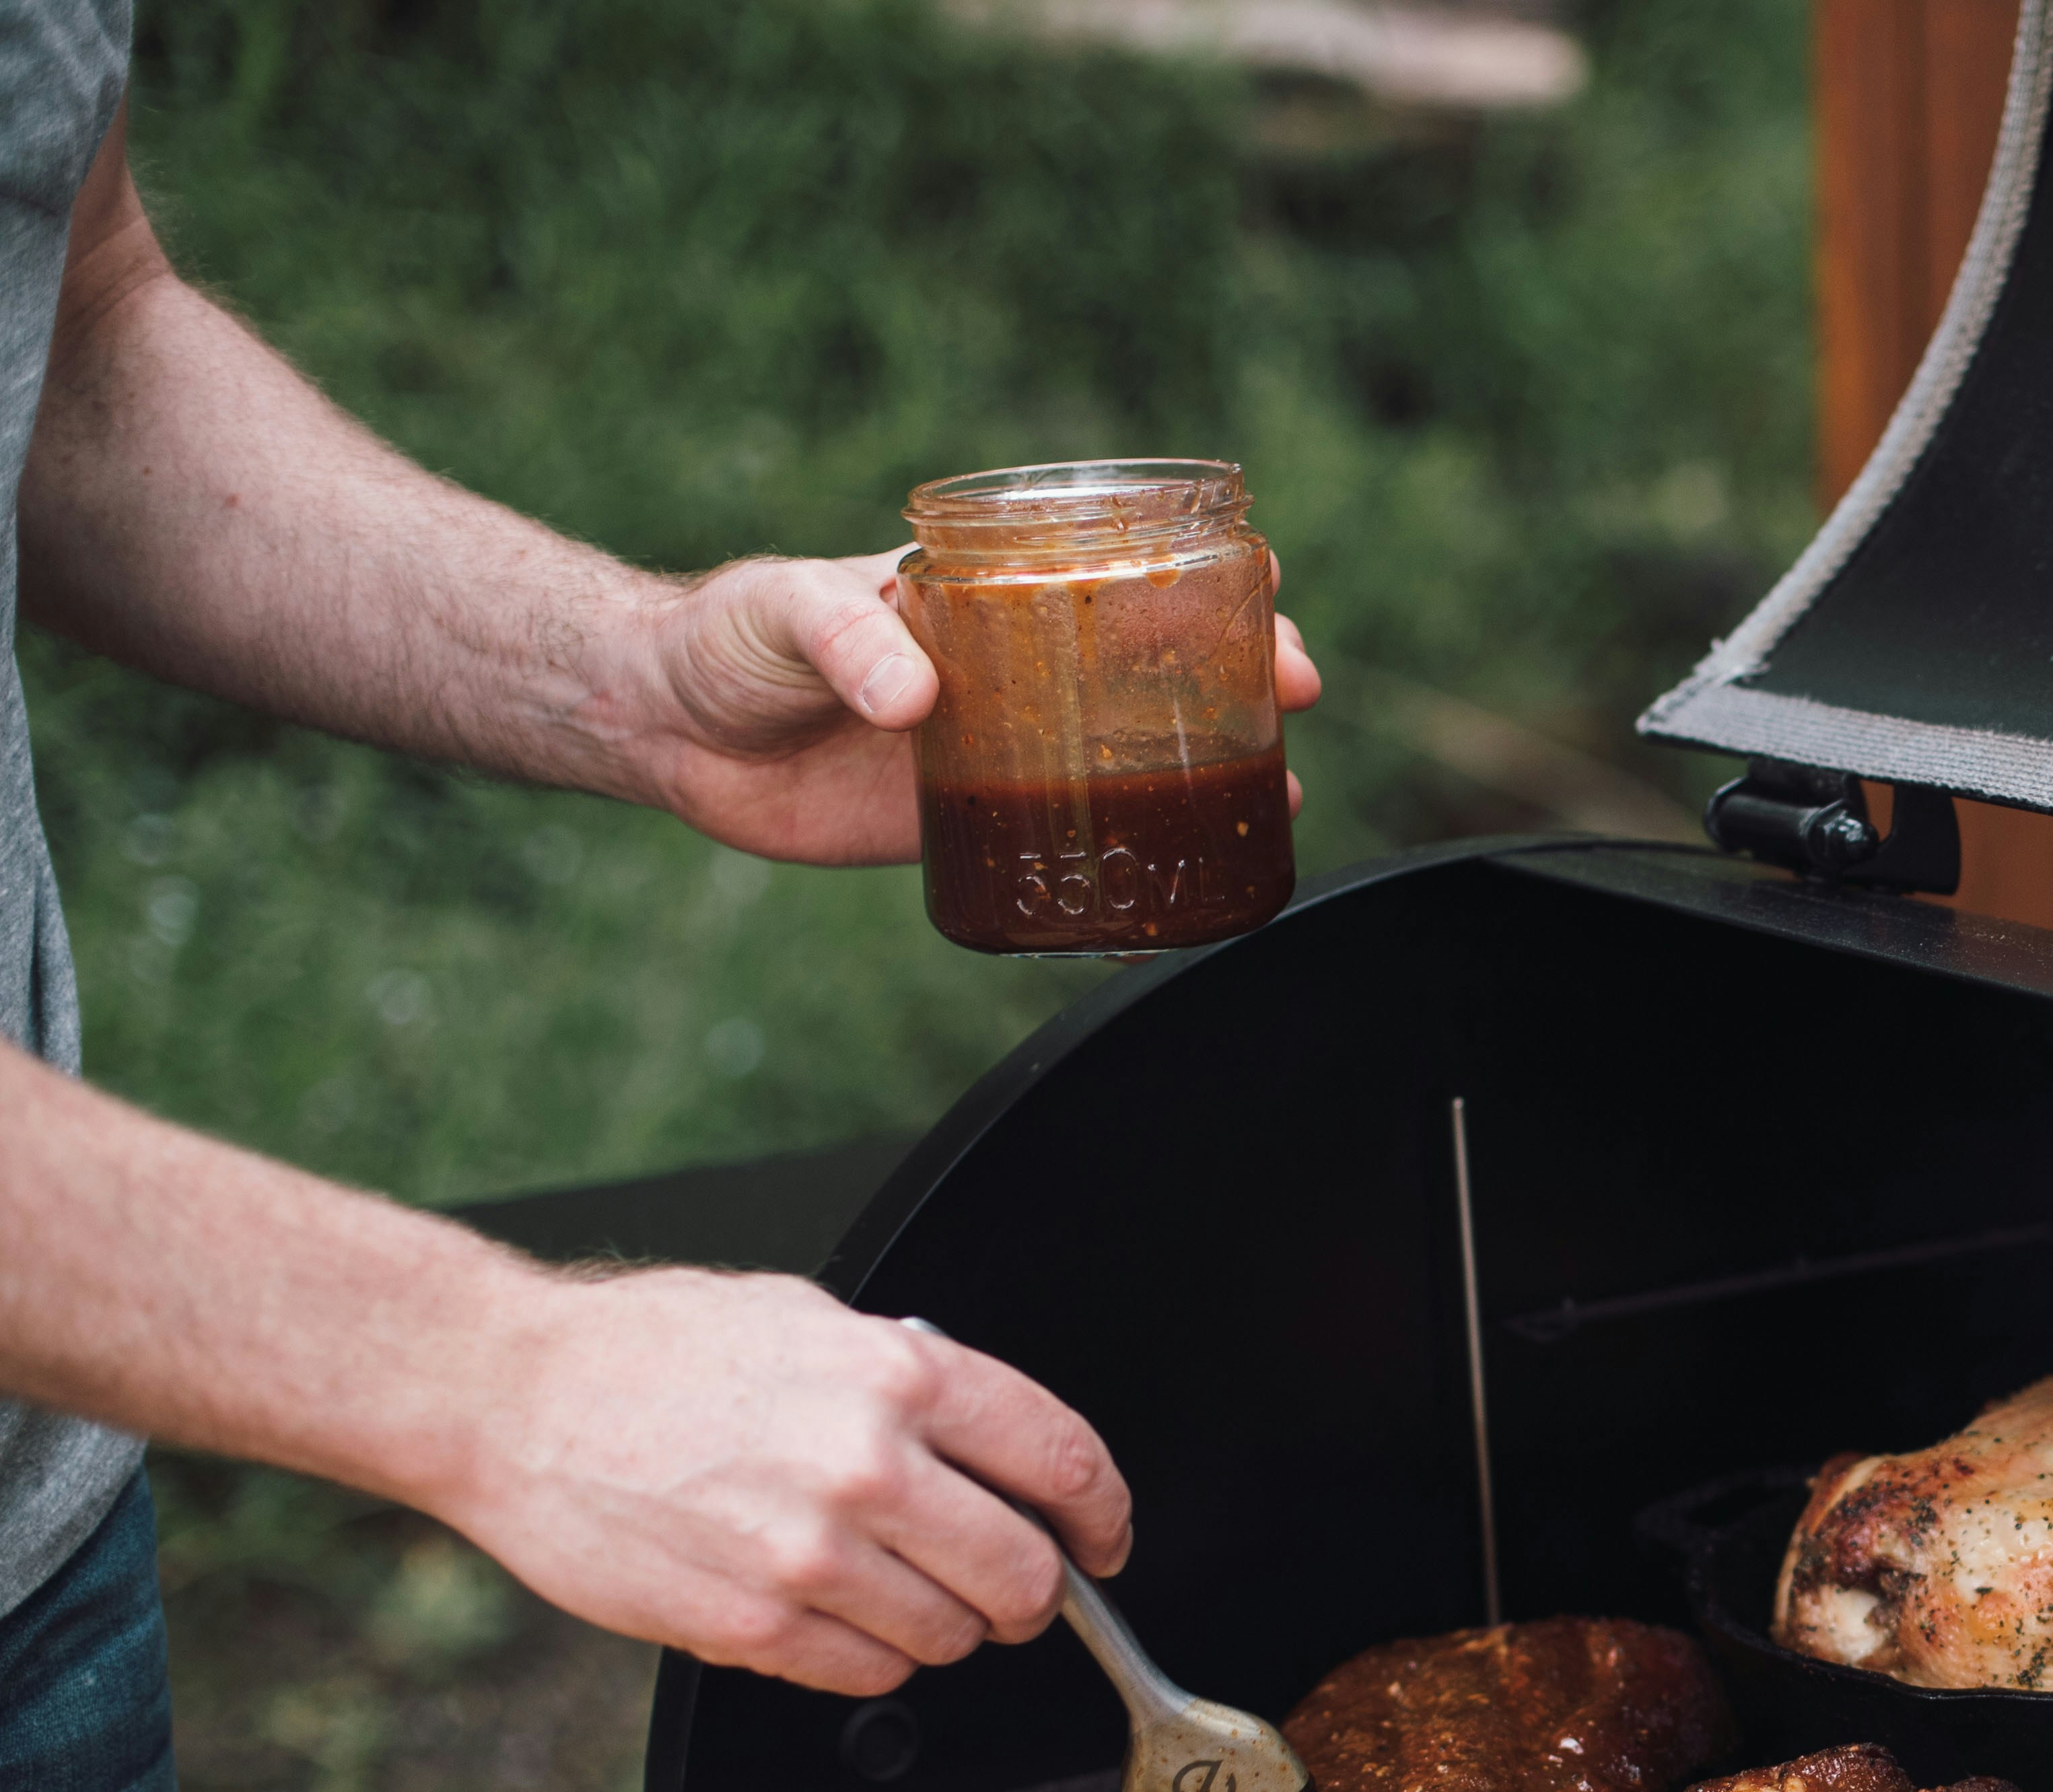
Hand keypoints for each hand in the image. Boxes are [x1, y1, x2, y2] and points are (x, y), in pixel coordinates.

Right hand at [445, 1268, 1135, 1694]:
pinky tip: (830, 1611)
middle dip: (1031, 1592)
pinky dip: (870, 1657)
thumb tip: (993, 1445)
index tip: (1101, 1539)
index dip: (1102, 1516)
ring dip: (943, 1626)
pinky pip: (869, 1674)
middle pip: (1026, 1574)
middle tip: (1008, 1585)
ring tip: (889, 1583)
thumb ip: (912, 1382)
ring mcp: (811, 1555)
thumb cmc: (650, 1352)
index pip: (1063, 1462)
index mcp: (899, 1377)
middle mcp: (867, 1465)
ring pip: (951, 1637)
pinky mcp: (753, 1626)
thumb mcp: (808, 1320)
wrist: (510, 1397)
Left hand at [615, 548, 1324, 866]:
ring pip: (1134, 749)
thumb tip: (915, 694)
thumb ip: (847, 638)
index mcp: (988, 595)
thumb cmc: (726, 636)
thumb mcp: (784, 610)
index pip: (1116, 565)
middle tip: (1295, 693)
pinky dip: (1134, 849)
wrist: (664, 727)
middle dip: (1241, 671)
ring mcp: (1001, 743)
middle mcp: (1015, 665)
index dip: (1200, 571)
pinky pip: (1071, 834)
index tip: (1265, 583)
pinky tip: (1185, 872)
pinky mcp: (971, 818)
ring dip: (1215, 768)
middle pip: (1155, 661)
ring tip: (1283, 793)